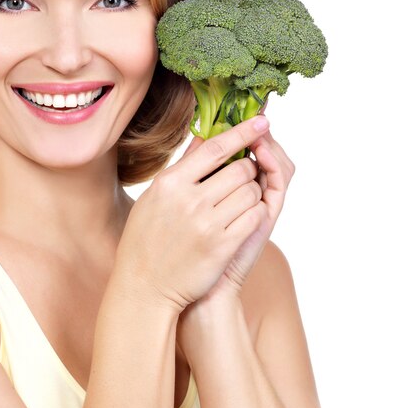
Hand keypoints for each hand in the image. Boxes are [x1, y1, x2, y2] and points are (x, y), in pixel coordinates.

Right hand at [111, 116, 270, 314]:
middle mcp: (188, 199)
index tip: (262, 120)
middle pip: (240, 168)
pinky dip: (254, 213)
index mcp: (170, 182)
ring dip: (252, 193)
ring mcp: (206, 223)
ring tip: (237, 202)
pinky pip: (254, 217)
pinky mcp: (221, 246)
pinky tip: (242, 219)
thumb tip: (205, 136)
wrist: (144, 287)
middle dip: (247, 170)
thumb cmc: (146, 238)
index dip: (242, 131)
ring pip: (251, 192)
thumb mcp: (156, 197)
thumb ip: (183, 166)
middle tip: (240, 178)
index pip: (215, 147)